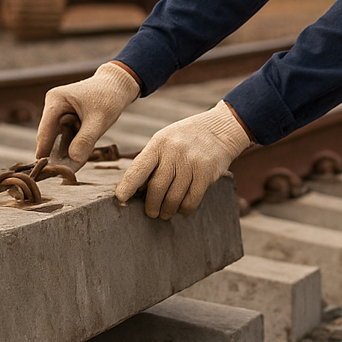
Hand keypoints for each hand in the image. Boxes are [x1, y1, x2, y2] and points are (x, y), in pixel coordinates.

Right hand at [36, 61, 140, 162]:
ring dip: (67, 149)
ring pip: (58, 138)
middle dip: (58, 152)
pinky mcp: (65, 118)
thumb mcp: (100, 120)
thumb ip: (86, 140)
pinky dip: (73, 144)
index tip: (46, 171)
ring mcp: (58, 111)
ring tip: (76, 161)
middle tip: (64, 172)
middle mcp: (53, 105)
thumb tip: (73, 161)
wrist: (118, 85)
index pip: (45, 131)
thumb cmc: (109, 97)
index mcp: (56, 100)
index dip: (45, 151)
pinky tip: (81, 151)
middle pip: (50, 136)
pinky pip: (66, 136)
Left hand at [115, 102, 252, 218]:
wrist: (220, 128)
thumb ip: (151, 161)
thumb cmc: (186, 139)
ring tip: (165, 213)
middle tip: (151, 213)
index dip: (127, 186)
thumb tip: (136, 191)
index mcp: (159, 143)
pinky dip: (184, 209)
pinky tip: (182, 208)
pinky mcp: (206, 173)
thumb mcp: (165, 140)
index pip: (138, 168)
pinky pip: (191, 200)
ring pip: (174, 197)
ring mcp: (191, 162)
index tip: (120, 199)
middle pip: (156, 188)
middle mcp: (174, 151)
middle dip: (151, 205)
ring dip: (167, 210)